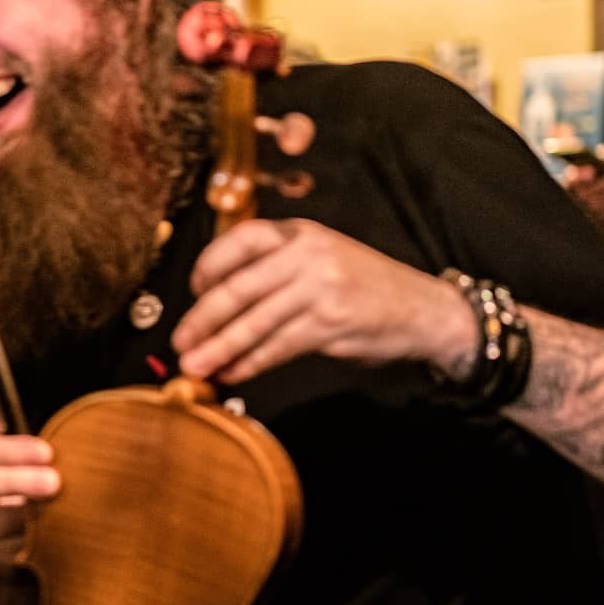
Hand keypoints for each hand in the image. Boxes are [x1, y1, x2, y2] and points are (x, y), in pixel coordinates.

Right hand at [0, 432, 59, 571]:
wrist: (18, 532)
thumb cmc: (29, 488)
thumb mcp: (29, 465)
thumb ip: (39, 456)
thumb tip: (72, 444)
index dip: (12, 450)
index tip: (48, 453)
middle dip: (14, 480)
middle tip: (54, 482)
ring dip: (28, 517)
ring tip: (60, 511)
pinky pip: (5, 552)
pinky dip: (32, 543)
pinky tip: (54, 536)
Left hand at [172, 218, 469, 384]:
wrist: (423, 309)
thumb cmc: (363, 286)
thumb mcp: (321, 257)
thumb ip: (276, 268)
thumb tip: (216, 299)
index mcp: (299, 232)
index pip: (239, 240)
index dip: (207, 266)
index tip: (192, 292)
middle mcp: (306, 254)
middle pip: (238, 287)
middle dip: (202, 318)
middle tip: (180, 340)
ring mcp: (319, 288)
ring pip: (254, 321)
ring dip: (219, 347)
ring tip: (196, 365)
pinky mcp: (330, 323)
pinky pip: (277, 346)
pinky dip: (250, 362)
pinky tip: (233, 372)